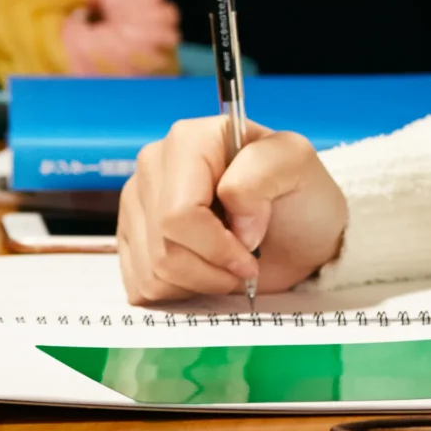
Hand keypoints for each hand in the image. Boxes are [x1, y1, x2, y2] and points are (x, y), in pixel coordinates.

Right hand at [115, 117, 349, 302]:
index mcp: (190, 139)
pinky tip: (202, 272)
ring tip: (226, 267)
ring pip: (151, 270)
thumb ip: (263, 172)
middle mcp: (154, 164)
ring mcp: (137, 202)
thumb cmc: (300, 197)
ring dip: (198, 282)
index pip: (178, 213)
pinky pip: (140, 285)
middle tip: (244, 263)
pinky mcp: (131, 238)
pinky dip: (177, 291)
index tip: (250, 256)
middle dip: (211, 269)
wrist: (298, 233)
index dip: (216, 247)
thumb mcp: (298, 166)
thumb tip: (232, 216)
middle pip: (163, 246)